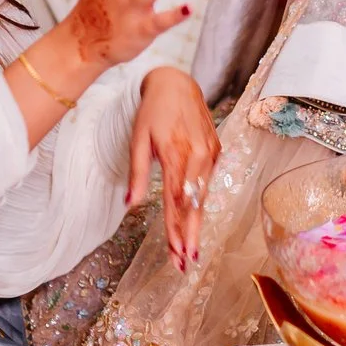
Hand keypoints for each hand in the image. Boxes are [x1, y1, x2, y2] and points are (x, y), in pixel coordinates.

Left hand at [130, 66, 218, 270]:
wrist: (176, 82)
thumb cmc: (152, 110)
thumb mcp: (138, 139)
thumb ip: (137, 173)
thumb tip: (131, 205)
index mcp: (176, 153)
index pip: (175, 201)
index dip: (175, 229)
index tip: (175, 252)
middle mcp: (198, 156)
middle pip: (194, 205)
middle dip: (190, 236)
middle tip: (185, 263)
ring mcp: (210, 153)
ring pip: (203, 196)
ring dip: (196, 224)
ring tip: (189, 250)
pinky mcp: (215, 150)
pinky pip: (207, 182)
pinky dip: (200, 203)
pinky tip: (194, 220)